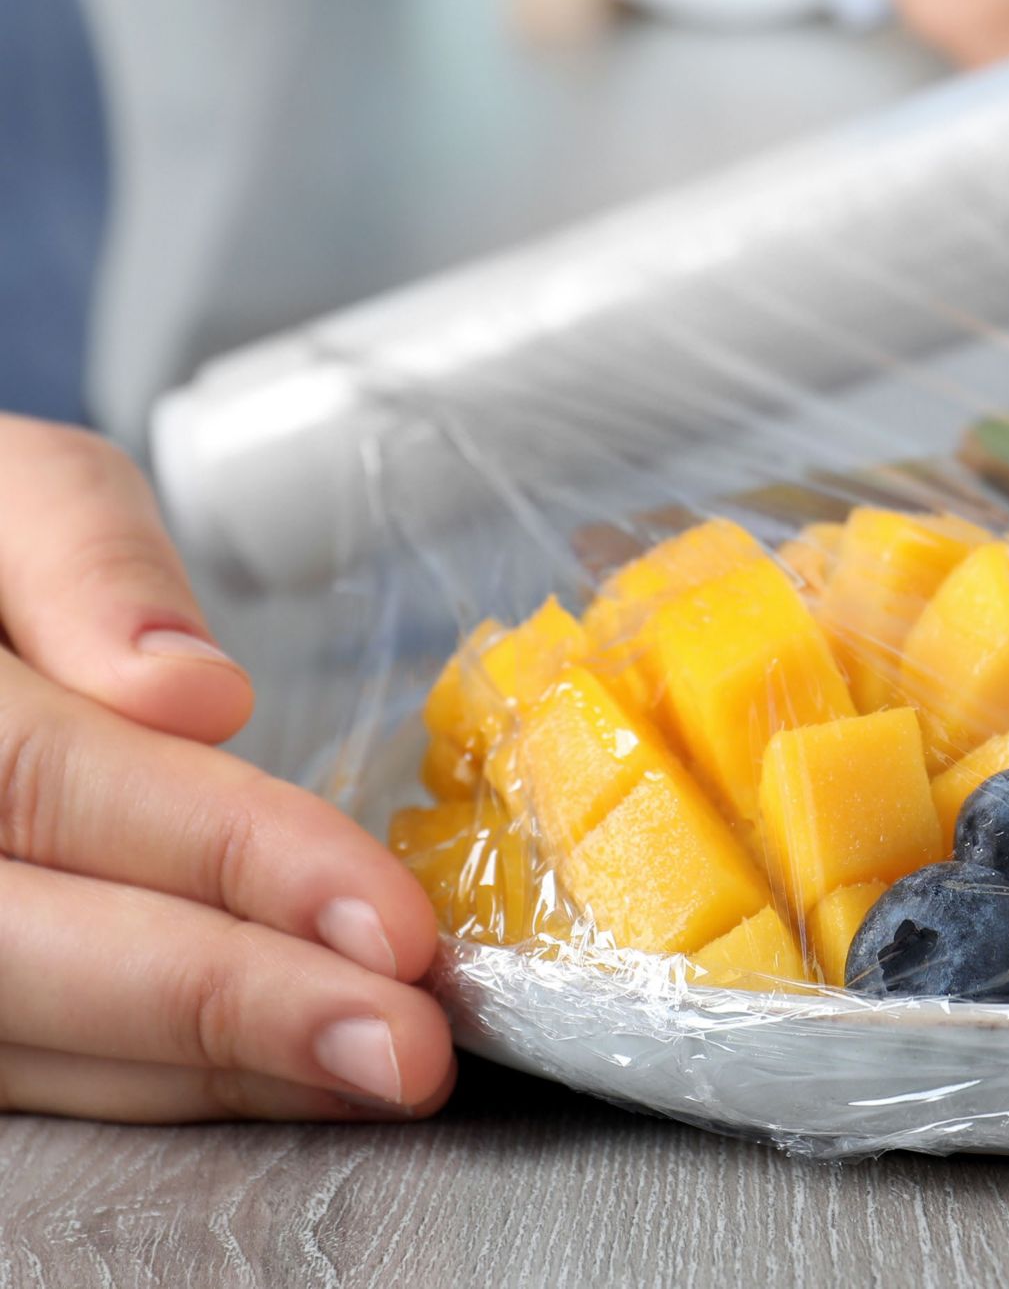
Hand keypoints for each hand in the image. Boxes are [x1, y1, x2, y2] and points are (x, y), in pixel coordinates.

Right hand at [0, 416, 454, 1121]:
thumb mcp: (10, 493)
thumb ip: (86, 563)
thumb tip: (194, 694)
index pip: (49, 783)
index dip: (228, 853)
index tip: (388, 914)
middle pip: (27, 953)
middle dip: (233, 1006)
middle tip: (408, 1044)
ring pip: (29, 1042)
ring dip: (215, 1069)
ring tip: (378, 1063)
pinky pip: (33, 1063)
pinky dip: (166, 1077)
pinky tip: (287, 1065)